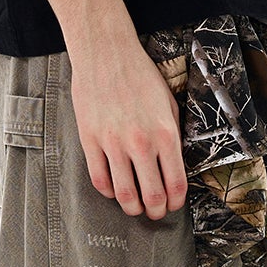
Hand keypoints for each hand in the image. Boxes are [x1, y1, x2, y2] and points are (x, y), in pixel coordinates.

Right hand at [69, 35, 189, 219]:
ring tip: (135, 206)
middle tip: (155, 213)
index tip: (174, 205)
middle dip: (156, 211)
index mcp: (165, 134)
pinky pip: (99, 179)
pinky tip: (114, 189)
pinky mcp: (90, 140)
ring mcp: (113, 143)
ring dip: (132, 207)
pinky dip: (109, 192)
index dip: (176, 202)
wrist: (107, 53)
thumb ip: (172, 136)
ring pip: (124, 194)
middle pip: (152, 196)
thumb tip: (174, 166)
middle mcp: (140, 142)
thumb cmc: (140, 75)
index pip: (175, 184)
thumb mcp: (169, 104)